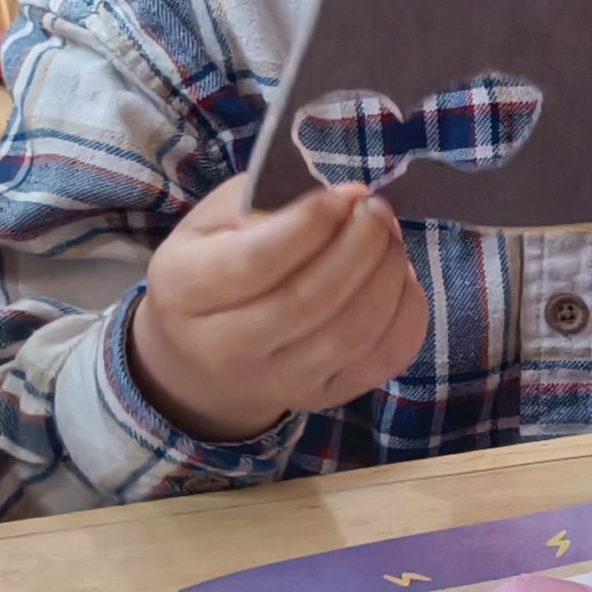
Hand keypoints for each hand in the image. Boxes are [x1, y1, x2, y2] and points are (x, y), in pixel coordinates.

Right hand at [129, 172, 425, 442]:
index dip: (308, 225)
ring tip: (389, 237)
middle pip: (309, 301)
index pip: (252, 264)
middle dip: (359, 246)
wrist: (199, 363)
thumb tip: (345, 198)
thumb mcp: (208, 223)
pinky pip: (383, 359)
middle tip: (376, 210)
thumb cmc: (210, 271)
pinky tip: (400, 279)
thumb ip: (264, 198)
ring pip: (352, 333)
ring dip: (387, 276)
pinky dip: (406, 314)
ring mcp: (280, 382)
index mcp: (184, 291)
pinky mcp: (325, 397)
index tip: (344, 195)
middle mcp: (227, 348)